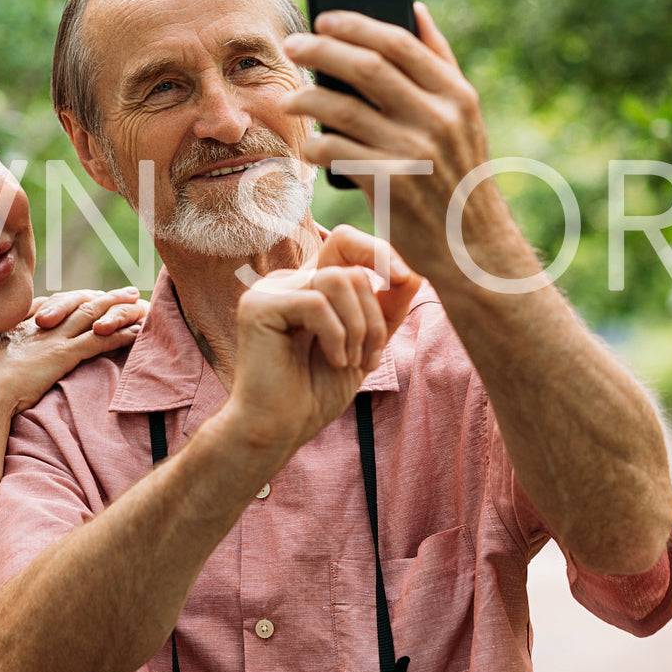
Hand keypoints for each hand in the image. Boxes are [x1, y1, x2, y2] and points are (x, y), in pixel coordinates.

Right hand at [0, 287, 147, 416]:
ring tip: (138, 304)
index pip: (53, 304)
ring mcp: (52, 338)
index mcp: (18, 326)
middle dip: (104, 296)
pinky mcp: (64, 354)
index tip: (88, 296)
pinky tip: (137, 332)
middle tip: (125, 292)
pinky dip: (121, 334)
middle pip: (78, 303)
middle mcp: (37, 326)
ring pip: (94, 315)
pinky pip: (100, 339)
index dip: (74, 299)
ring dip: (119, 309)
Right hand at [223, 232, 420, 461]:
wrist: (281, 429)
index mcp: (309, 285)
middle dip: (373, 315)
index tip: (405, 279)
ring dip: (358, 327)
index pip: (344, 242)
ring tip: (350, 361)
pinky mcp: (258, 307)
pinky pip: (316, 303)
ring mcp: (269, 291)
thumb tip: (413, 274)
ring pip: (337, 281)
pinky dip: (336, 335)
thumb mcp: (365, 345)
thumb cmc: (316, 392)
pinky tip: (333, 360)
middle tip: (368, 357)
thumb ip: (387, 310)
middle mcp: (288, 282)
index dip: (377, 252)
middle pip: (350, 268)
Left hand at [281, 4, 506, 280]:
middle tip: (292, 45)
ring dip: (307, 97)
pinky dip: (316, 143)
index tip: (324, 17)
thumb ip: (440, 62)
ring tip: (290, 97)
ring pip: (342, 109)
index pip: (399, 43)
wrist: (471, 246)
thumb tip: (414, 8)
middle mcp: (437, 120)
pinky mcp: (389, 184)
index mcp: (456, 95)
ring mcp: (413, 152)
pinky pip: (336, 151)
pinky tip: (308, 142)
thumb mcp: (464, 117)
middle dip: (321, 50)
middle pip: (366, 67)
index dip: (356, 24)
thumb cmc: (458, 174)